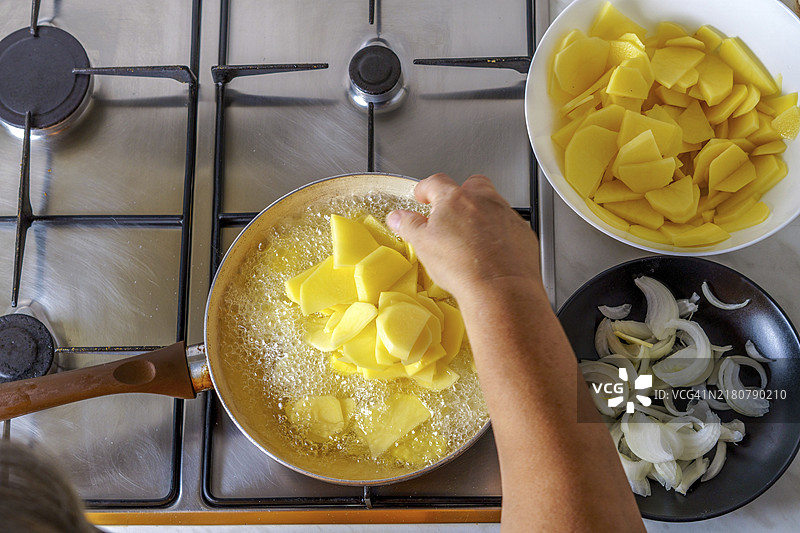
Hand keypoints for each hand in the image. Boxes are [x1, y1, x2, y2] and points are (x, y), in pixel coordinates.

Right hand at [386, 173, 540, 300]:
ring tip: (470, 236)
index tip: (422, 195)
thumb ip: (409, 226)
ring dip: (481, 213)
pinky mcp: (522, 232)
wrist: (500, 289)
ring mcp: (505, 215)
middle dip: (460, 194)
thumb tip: (398, 217)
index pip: (436, 182)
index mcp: (455, 199)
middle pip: (471, 185)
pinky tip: (491, 250)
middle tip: (451, 212)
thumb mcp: (423, 245)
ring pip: (493, 203)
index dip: (426, 188)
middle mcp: (483, 201)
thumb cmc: (463, 266)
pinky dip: (500, 232)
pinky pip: (509, 225)